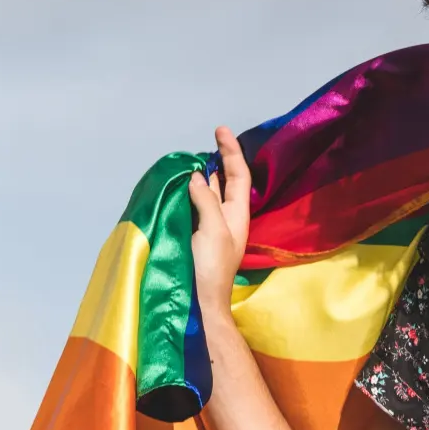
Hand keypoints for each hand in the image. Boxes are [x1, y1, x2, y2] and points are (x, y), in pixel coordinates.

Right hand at [186, 126, 251, 316]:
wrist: (204, 299)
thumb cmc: (212, 267)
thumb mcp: (213, 229)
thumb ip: (207, 200)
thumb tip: (198, 177)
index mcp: (238, 214)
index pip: (239, 175)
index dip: (232, 152)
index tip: (221, 130)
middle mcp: (229, 216)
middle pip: (229, 179)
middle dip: (223, 157)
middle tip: (213, 135)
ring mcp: (215, 224)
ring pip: (214, 190)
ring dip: (209, 171)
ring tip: (201, 153)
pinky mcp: (200, 233)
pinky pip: (200, 203)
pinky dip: (196, 188)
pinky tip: (189, 181)